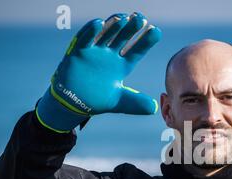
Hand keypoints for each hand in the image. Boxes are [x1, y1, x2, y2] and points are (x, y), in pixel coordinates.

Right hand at [36, 12, 161, 132]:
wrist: (74, 103)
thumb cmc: (98, 99)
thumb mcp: (120, 102)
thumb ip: (136, 103)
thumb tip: (154, 108)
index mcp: (122, 65)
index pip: (136, 50)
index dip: (146, 41)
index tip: (157, 31)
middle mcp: (110, 55)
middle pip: (123, 38)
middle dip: (132, 28)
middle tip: (141, 18)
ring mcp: (94, 52)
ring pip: (106, 34)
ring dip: (114, 26)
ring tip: (124, 18)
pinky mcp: (78, 53)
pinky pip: (85, 40)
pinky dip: (90, 31)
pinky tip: (98, 22)